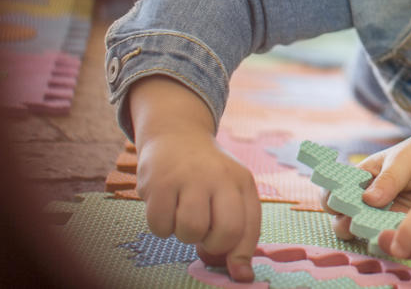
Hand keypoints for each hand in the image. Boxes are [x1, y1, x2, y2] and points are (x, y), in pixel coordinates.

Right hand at [130, 77, 259, 282]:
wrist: (175, 135)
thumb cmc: (206, 175)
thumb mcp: (229, 194)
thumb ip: (237, 232)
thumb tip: (240, 276)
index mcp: (242, 181)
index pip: (250, 227)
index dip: (242, 256)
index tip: (238, 274)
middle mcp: (220, 176)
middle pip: (225, 232)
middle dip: (212, 245)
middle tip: (203, 233)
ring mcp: (189, 177)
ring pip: (191, 231)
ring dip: (183, 234)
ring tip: (182, 213)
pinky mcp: (159, 181)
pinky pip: (159, 226)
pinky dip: (160, 226)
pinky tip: (165, 206)